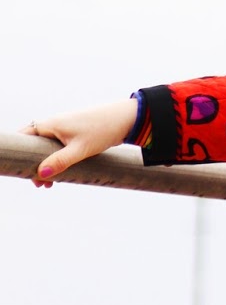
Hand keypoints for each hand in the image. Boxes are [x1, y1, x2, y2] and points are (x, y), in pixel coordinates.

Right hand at [20, 100, 137, 185]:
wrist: (124, 120)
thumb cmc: (102, 130)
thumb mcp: (80, 150)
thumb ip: (60, 162)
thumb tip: (42, 174)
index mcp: (52, 125)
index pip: (26, 136)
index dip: (22, 152)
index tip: (25, 170)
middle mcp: (56, 125)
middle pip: (36, 144)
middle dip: (35, 163)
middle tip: (38, 184)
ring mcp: (66, 129)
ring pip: (49, 147)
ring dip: (48, 164)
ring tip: (50, 184)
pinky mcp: (76, 134)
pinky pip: (60, 148)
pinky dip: (58, 160)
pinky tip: (63, 173)